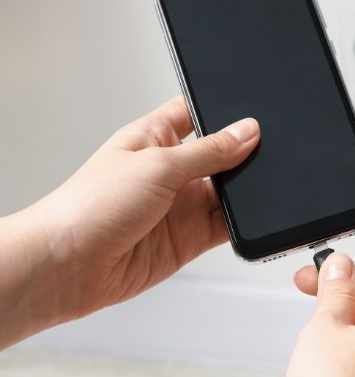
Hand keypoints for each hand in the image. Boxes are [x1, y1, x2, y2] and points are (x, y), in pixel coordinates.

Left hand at [0, 96, 258, 346]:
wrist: (67, 267)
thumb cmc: (86, 207)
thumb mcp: (156, 164)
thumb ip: (208, 150)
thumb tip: (246, 132)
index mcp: (154, 137)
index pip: (197, 112)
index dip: (224, 110)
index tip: (255, 113)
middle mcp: (169, 169)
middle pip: (221, 154)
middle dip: (243, 154)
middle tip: (266, 153)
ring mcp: (180, 205)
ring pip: (229, 192)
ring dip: (245, 191)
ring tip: (262, 188)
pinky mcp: (189, 238)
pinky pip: (227, 227)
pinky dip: (243, 224)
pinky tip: (252, 219)